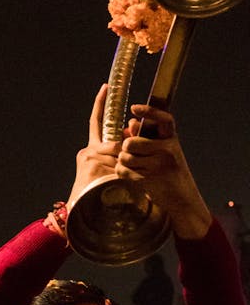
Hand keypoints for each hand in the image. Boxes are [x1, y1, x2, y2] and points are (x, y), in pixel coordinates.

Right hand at [66, 85, 119, 207]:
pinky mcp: (89, 161)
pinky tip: (112, 181)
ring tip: (117, 182)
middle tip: (124, 166)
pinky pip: (113, 159)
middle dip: (125, 152)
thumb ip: (123, 148)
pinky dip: (119, 170)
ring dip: (123, 166)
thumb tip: (133, 127)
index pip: (97, 121)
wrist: (85, 211)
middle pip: (115, 141)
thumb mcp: (116, 169)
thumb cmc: (103, 195)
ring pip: (117, 151)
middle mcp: (88, 150)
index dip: (101, 103)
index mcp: (92, 150)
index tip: (106, 86)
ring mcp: (88, 155)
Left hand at [117, 104, 210, 238]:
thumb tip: (131, 123)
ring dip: (124, 163)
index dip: (149, 111)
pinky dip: (123, 173)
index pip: (163, 118)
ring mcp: (159, 165)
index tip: (134, 108)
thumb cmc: (169, 170)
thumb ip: (147, 136)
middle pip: (131, 143)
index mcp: (171, 138)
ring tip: (134, 166)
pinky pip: (124, 171)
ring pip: (125, 157)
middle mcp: (168, 149)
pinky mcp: (150, 179)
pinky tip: (132, 175)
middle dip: (126, 149)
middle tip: (131, 154)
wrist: (181, 197)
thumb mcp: (163, 150)